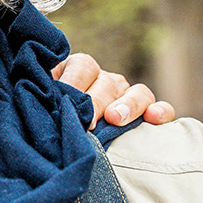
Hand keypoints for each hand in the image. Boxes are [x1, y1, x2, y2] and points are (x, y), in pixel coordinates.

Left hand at [53, 52, 175, 128]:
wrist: (63, 135)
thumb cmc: (49, 115)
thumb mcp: (43, 99)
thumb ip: (44, 95)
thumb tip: (41, 97)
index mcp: (79, 70)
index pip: (83, 67)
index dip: (75, 82)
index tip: (66, 100)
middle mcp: (106, 80)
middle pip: (108, 84)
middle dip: (97, 102)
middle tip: (88, 121)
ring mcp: (128, 95)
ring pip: (138, 93)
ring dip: (128, 105)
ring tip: (115, 118)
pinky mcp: (146, 112)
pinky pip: (159, 108)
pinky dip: (160, 112)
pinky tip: (153, 118)